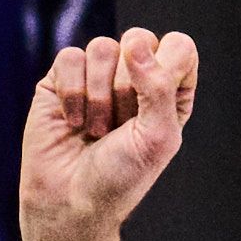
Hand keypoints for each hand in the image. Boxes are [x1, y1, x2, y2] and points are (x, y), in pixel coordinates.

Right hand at [20, 27, 198, 240]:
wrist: (70, 200)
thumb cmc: (122, 176)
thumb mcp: (157, 136)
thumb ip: (158, 87)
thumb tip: (136, 44)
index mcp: (170, 91)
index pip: (180, 46)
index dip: (166, 67)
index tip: (156, 104)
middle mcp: (136, 78)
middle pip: (139, 40)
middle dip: (129, 85)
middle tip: (121, 124)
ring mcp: (96, 76)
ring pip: (102, 47)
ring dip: (99, 95)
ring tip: (96, 129)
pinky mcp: (60, 79)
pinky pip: (69, 57)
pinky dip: (72, 92)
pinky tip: (72, 121)